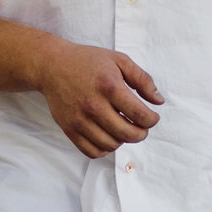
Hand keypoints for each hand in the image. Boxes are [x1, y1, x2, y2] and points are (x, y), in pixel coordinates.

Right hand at [32, 41, 162, 156]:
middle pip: (128, 134)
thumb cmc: (88, 61)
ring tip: (123, 128)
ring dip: (123, 140)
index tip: (152, 117)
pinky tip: (108, 136)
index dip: (152, 120)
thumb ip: (143, 79)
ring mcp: (79, 119)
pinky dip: (105, 149)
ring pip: (111, 145)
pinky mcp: (69, 129)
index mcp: (109, 86)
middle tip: (141, 127)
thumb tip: (158, 102)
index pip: (140, 115)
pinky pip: (92, 151)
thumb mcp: (119, 61)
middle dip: (141, 133)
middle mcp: (94, 105)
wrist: (52, 66)